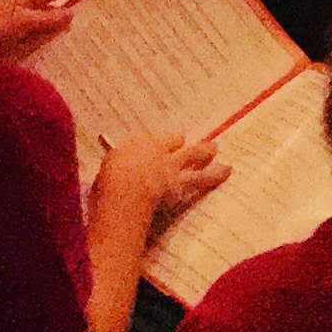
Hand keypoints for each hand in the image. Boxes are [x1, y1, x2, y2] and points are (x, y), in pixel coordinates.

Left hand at [0, 0, 102, 56]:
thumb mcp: (18, 22)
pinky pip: (46, 42)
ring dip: (72, 30)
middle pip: (63, 4)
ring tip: (97, 37)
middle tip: (111, 11)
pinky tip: (72, 56)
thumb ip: (45, 19)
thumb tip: (73, 14)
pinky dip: (59, 45)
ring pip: (55, 25)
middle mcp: (30, 9)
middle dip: (84, 6)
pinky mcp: (20, 44)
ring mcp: (25, 27)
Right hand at [101, 130, 230, 225]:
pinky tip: (226, 172)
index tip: (161, 147)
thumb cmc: (106, 186)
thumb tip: (116, 171)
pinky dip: (215, 175)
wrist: (125, 193)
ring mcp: (172, 164)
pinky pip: (203, 176)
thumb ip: (115, 169)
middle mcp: (156, 149)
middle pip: (175, 140)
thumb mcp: (105, 174)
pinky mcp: (182, 180)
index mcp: (133, 144)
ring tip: (214, 150)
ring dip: (205, 152)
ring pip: (194, 154)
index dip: (157, 145)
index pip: (148, 139)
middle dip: (180, 142)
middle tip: (188, 143)